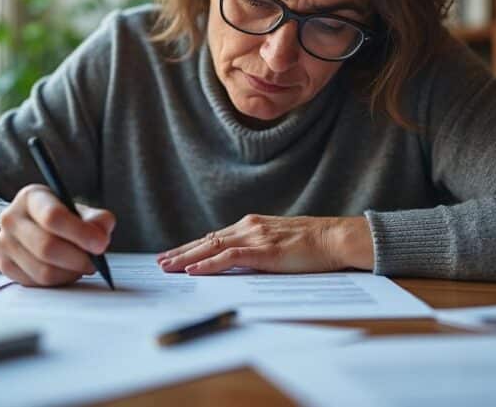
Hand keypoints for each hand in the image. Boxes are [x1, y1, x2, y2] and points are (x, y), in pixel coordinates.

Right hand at [0, 184, 115, 286]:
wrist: (28, 227)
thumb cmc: (60, 219)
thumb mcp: (79, 211)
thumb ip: (97, 220)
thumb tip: (101, 239)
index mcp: (32, 197)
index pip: (53, 216)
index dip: (80, 232)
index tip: (101, 244)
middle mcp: (12, 218)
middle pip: (47, 247)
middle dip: (78, 259)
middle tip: (95, 262)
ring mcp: (4, 244)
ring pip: (43, 271)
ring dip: (70, 273)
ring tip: (81, 266)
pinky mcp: (5, 266)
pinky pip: (37, 283)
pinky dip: (58, 281)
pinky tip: (66, 271)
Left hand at [156, 214, 372, 274]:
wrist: (336, 238)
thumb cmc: (314, 244)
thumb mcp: (280, 242)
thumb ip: (259, 248)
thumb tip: (239, 262)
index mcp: (253, 225)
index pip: (214, 237)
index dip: (191, 247)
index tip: (174, 255)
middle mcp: (249, 226)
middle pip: (206, 240)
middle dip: (181, 252)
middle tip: (159, 262)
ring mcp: (256, 237)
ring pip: (212, 247)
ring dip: (187, 258)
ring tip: (167, 267)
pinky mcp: (264, 251)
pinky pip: (230, 258)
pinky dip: (209, 263)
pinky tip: (194, 270)